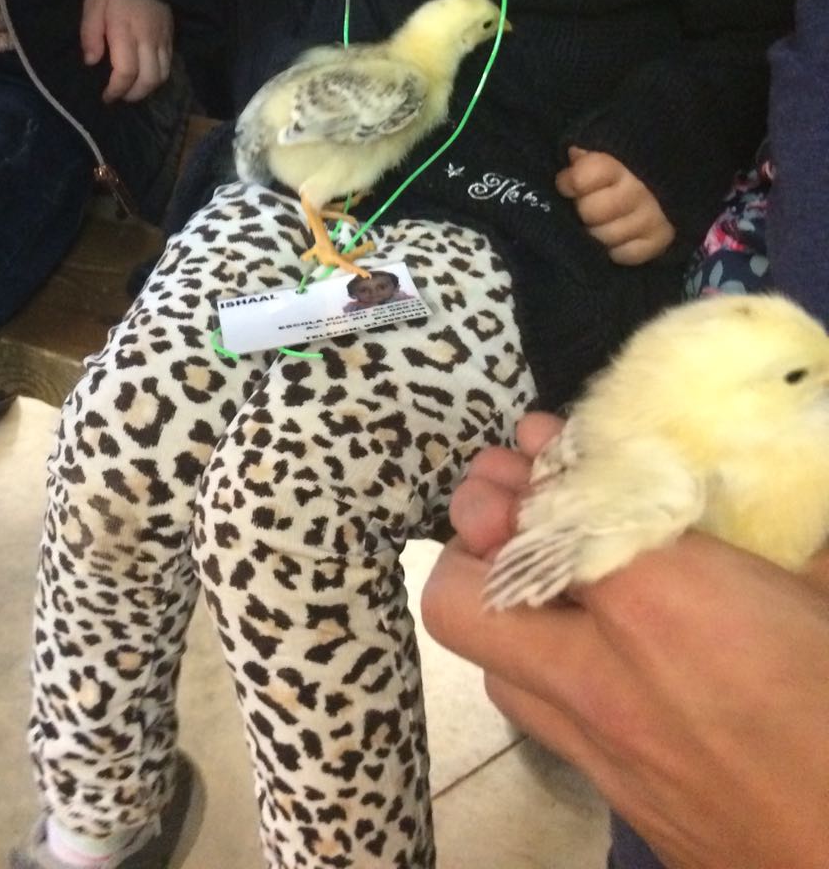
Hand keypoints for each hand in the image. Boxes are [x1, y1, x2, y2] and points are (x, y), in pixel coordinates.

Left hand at [80, 0, 173, 102]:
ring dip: (148, 88)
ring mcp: (162, 39)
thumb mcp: (93, 6)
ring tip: (132, 88)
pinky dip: (158, 76)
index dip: (116, 90)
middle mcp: (148, 40)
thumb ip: (90, 35)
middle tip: (119, 95)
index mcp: (125, 33)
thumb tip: (91, 61)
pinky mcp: (171, 36)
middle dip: (133, 94)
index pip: (126, 72)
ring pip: (162, 75)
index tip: (106, 96)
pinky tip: (145, 74)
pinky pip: (169, 64)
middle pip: (148, 80)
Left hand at [423, 420, 828, 868]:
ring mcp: (603, 755)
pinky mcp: (621, 806)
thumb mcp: (820, 594)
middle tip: (517, 507)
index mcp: (664, 609)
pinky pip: (546, 723)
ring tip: (553, 575)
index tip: (551, 446)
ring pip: (490, 663)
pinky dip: (554, 675)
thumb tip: (743, 481)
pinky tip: (609, 656)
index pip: (546, 511)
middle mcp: (605, 682)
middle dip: (476, 541)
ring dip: (507, 611)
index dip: (546, 468)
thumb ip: (773, 530)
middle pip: (459, 595)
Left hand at [556, 146, 674, 264]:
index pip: (582, 178)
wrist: (670, 175)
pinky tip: (616, 237)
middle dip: (583, 209)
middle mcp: (638, 191)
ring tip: (599, 222)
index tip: (568, 184)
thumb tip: (574, 155)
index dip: (569, 182)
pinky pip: (626, 255)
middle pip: (590, 212)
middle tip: (586, 205)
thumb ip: (587, 152)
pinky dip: (616, 250)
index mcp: (619, 165)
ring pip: (605, 237)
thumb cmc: (625, 162)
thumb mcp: (605, 149)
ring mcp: (651, 218)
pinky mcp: (660, 241)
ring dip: (597, 232)